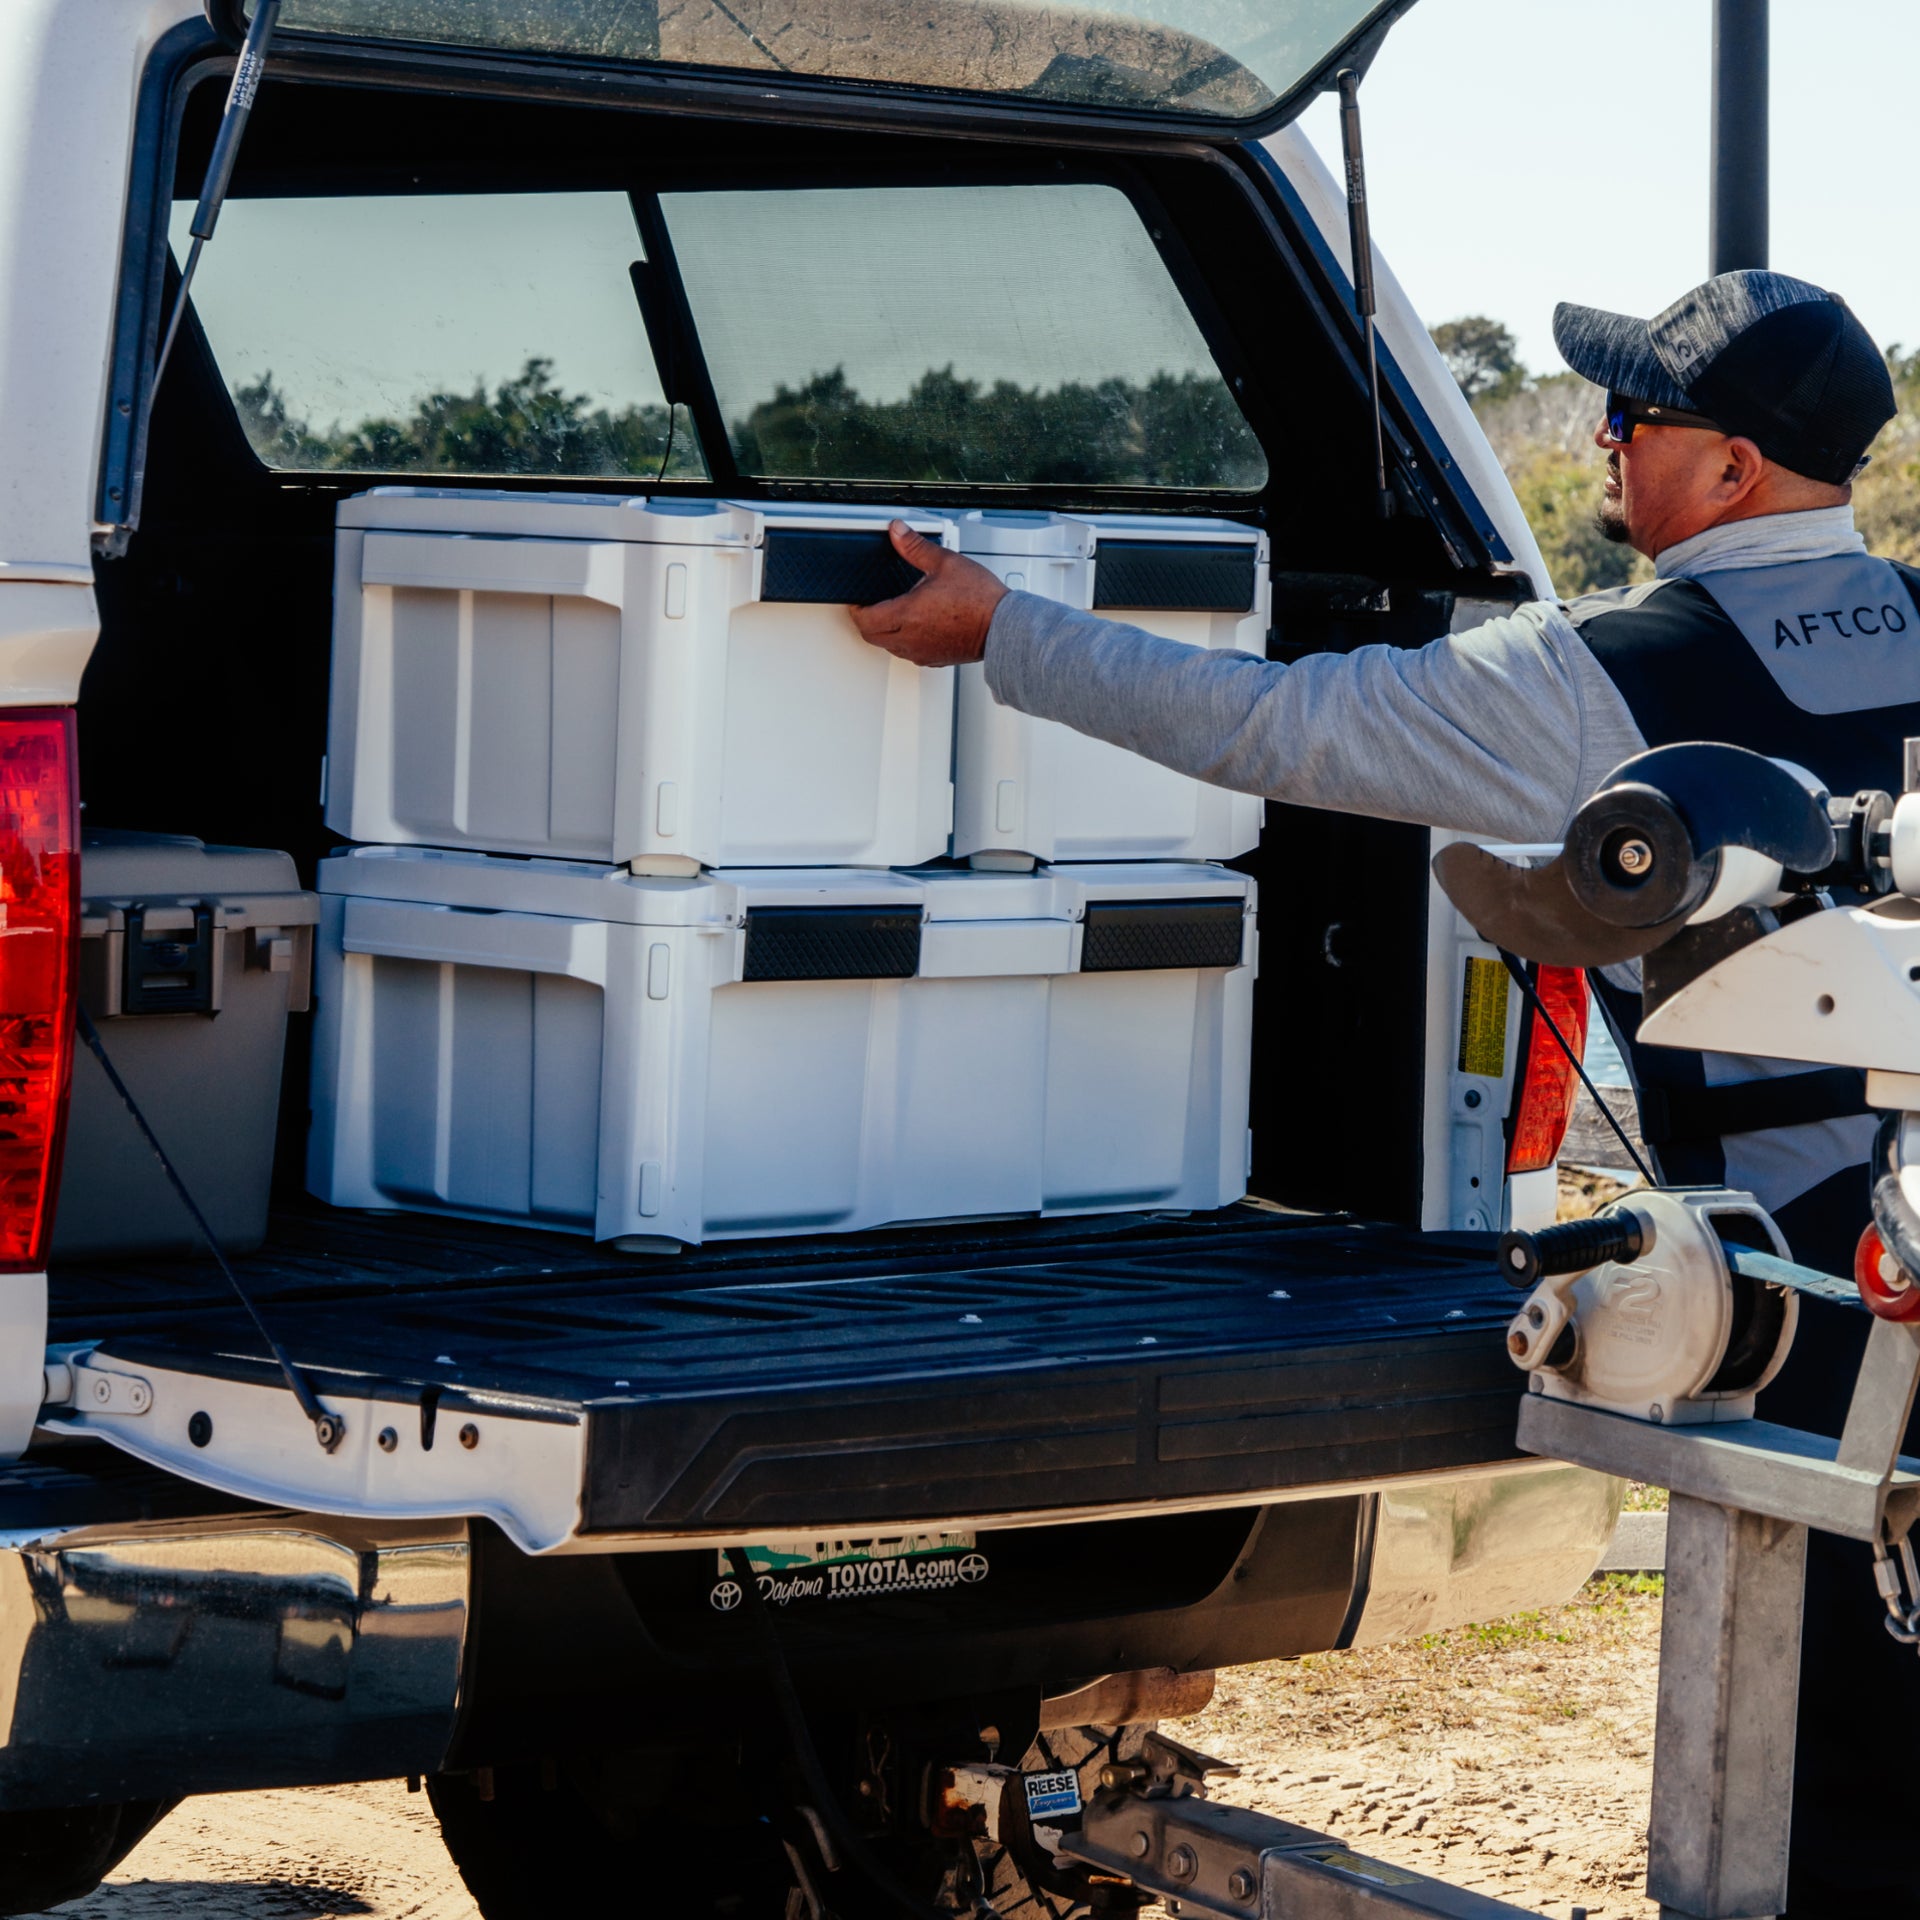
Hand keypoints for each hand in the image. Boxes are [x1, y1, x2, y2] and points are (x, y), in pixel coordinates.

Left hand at [851, 522, 1006, 666]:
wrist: (1003, 627)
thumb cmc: (980, 600)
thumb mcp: (944, 562)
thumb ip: (915, 546)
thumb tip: (897, 531)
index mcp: (906, 615)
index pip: (865, 619)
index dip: (856, 608)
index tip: (858, 600)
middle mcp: (910, 638)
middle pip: (871, 636)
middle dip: (866, 621)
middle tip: (869, 606)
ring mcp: (922, 652)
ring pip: (889, 647)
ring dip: (884, 633)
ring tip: (892, 614)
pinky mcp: (935, 659)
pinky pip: (908, 653)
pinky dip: (904, 641)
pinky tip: (915, 627)